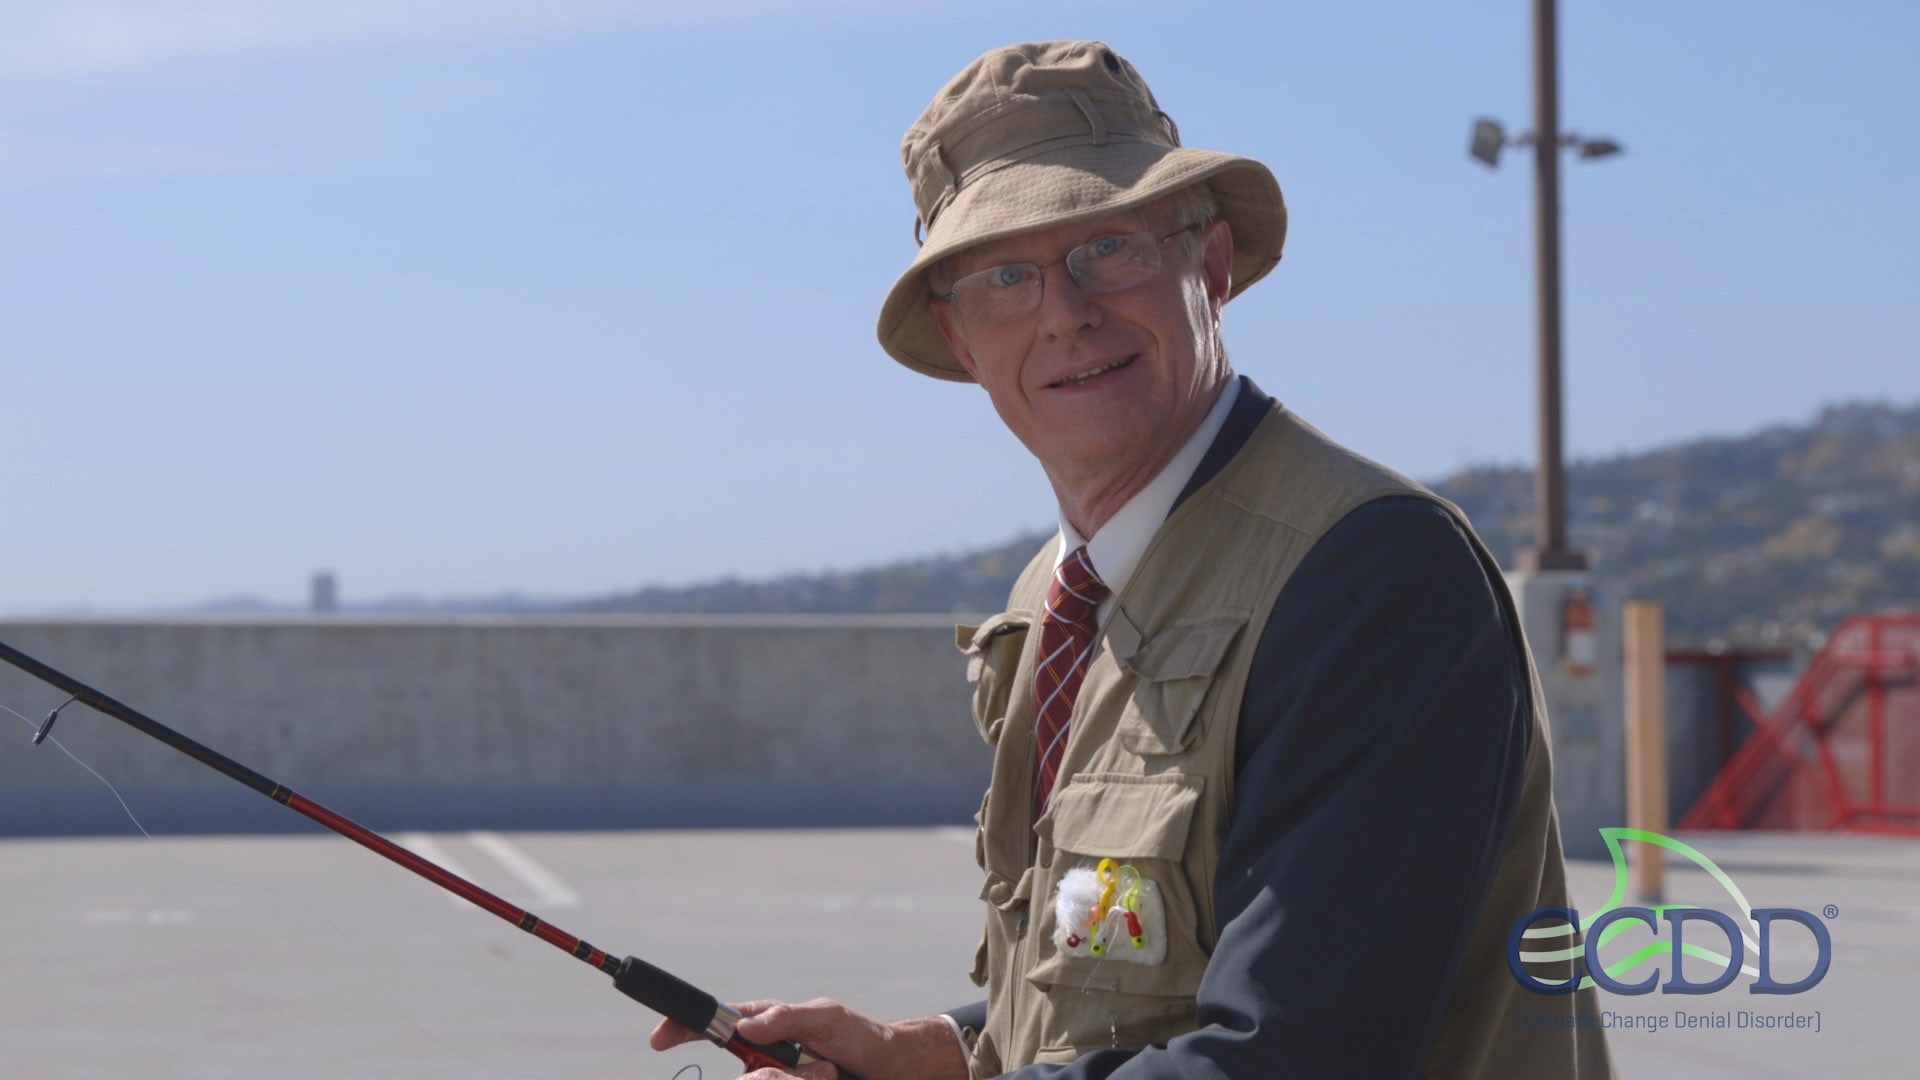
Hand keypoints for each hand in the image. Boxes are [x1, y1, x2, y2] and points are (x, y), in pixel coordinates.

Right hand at [648, 998, 968, 1079]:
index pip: (715, 1023)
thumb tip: (741, 1023)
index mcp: (768, 1024)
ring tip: (833, 1074)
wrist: (898, 1072)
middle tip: (820, 1069)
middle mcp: (768, 1055)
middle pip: (746, 1071)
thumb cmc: (863, 1037)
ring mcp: (781, 1078)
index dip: (683, 1028)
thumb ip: (785, 1018)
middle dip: (778, 1076)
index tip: (659, 1038)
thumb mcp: (827, 1018)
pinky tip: (831, 1079)